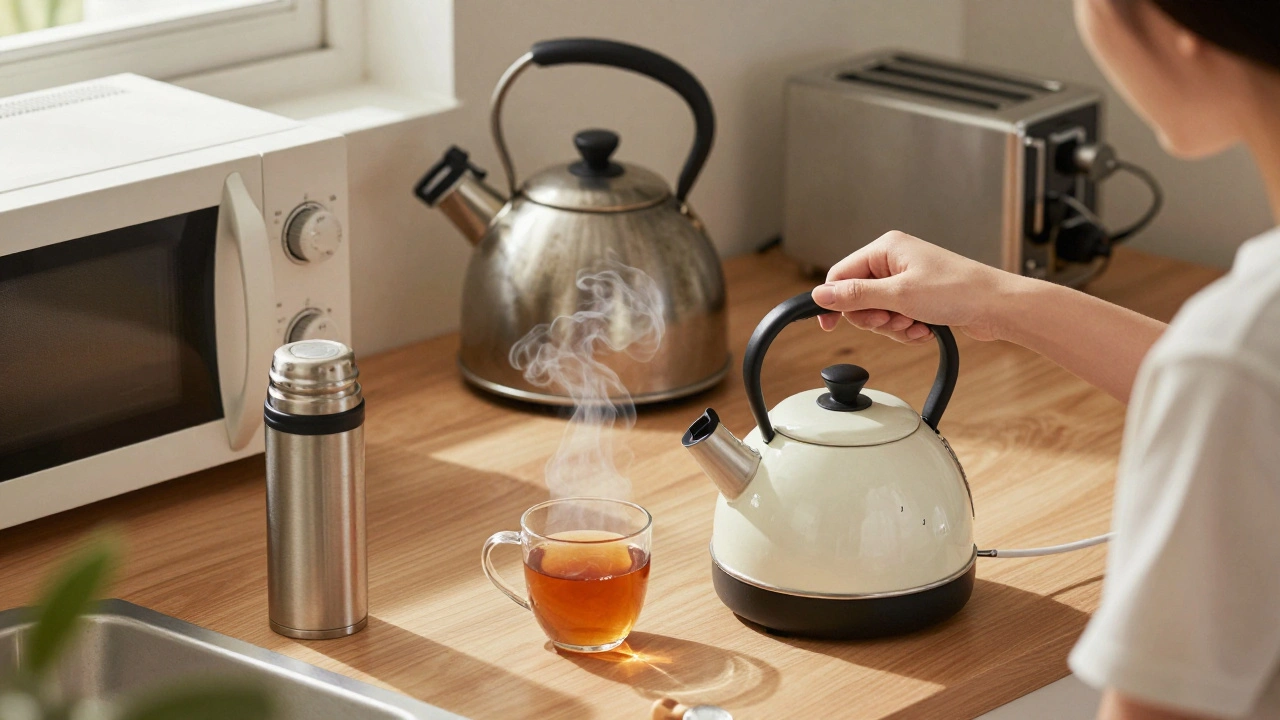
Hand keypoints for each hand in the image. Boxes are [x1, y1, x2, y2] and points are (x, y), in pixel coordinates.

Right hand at [811, 231, 1017, 342]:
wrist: (998, 307)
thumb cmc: (958, 290)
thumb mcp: (899, 295)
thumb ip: (856, 295)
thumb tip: (820, 294)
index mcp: (886, 248)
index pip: (841, 274)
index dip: (834, 302)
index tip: (829, 326)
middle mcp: (894, 261)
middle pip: (858, 298)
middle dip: (873, 318)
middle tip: (892, 321)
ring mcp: (907, 280)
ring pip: (877, 313)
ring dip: (893, 327)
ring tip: (915, 325)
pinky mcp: (919, 298)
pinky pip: (896, 320)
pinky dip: (907, 330)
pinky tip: (925, 329)